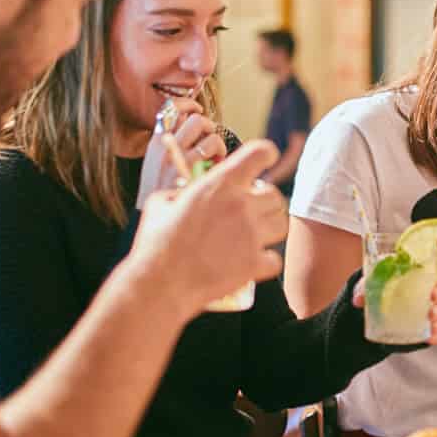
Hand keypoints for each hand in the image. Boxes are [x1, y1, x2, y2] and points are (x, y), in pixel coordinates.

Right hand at [129, 139, 286, 314]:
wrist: (159, 283)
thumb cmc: (155, 243)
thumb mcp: (160, 203)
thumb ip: (182, 192)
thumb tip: (187, 193)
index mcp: (220, 183)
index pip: (261, 153)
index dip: (266, 155)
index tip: (264, 161)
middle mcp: (241, 205)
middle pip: (275, 195)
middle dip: (265, 201)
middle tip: (250, 211)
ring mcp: (251, 235)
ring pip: (281, 224)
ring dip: (270, 228)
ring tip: (253, 235)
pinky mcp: (255, 264)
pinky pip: (275, 259)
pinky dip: (266, 261)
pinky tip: (251, 263)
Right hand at [137, 97, 229, 207]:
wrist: (157, 230)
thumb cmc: (163, 196)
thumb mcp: (157, 165)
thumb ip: (174, 143)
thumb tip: (198, 120)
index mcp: (156, 144)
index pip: (172, 107)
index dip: (188, 104)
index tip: (196, 110)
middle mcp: (167, 150)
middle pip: (197, 119)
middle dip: (208, 127)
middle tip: (208, 141)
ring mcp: (183, 163)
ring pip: (211, 135)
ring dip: (218, 144)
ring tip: (215, 158)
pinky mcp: (199, 176)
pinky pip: (218, 153)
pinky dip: (223, 158)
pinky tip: (218, 170)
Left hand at [352, 277, 436, 344]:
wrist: (374, 313)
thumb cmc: (378, 293)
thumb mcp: (370, 289)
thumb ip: (365, 291)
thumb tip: (358, 300)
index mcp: (421, 284)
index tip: (431, 295)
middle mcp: (430, 299)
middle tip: (430, 314)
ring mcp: (431, 316)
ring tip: (432, 328)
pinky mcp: (426, 331)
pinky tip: (431, 338)